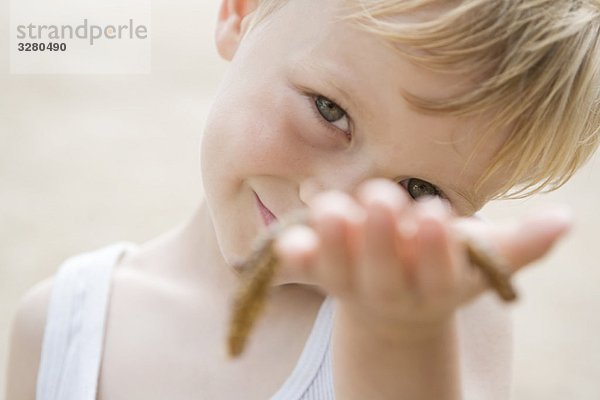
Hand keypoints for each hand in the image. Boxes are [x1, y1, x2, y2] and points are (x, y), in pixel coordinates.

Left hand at [274, 178, 571, 329]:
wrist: (394, 307)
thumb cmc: (441, 269)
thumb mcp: (481, 260)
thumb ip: (520, 243)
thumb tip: (565, 219)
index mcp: (434, 284)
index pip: (438, 271)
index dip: (434, 248)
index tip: (433, 215)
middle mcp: (391, 290)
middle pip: (383, 270)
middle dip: (381, 237)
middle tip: (381, 198)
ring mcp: (353, 285)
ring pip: (340, 270)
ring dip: (334, 242)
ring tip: (330, 209)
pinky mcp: (322, 276)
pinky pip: (306, 269)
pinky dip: (296, 257)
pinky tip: (286, 242)